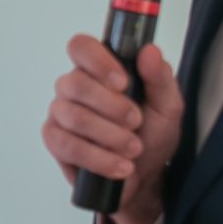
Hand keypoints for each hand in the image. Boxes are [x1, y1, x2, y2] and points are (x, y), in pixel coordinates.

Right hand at [42, 37, 184, 223]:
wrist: (145, 176)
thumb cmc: (152, 135)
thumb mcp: (167, 106)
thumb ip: (160, 77)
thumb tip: (149, 51)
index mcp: (98, 70)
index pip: (81, 46)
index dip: (97, 61)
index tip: (122, 83)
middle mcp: (73, 87)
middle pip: (76, 83)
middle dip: (111, 106)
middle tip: (135, 121)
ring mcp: (60, 113)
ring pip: (74, 117)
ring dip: (109, 136)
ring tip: (133, 148)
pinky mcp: (55, 141)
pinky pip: (68, 145)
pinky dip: (99, 158)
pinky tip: (119, 166)